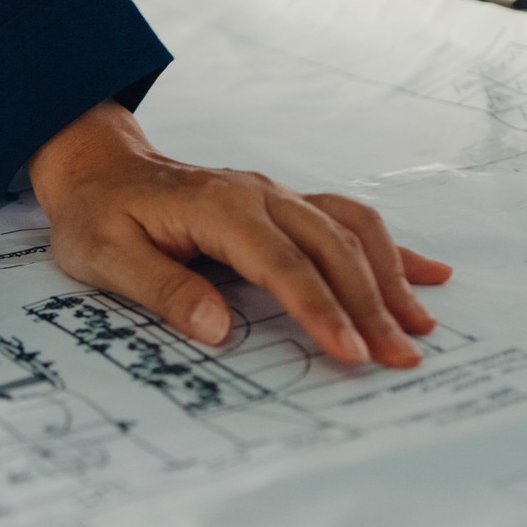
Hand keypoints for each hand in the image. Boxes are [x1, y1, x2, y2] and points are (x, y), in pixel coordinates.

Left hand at [26, 100, 452, 368]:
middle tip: (400, 358)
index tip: (350, 351)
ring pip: (350, 230)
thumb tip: (217, 328)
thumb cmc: (98, 216)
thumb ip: (162, 290)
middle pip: (331, 249)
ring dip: (389, 278)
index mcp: (218, 206)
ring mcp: (276, 196)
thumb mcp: (106, 257)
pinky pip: (347, 220)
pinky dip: (390, 249)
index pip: (282, 264)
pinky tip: (428, 274)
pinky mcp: (284, 206)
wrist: (99, 168)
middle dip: (371, 306)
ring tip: (421, 327)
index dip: (320, 309)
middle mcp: (259, 195)